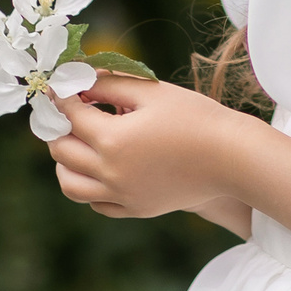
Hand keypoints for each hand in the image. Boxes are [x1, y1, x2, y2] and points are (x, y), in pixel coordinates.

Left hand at [46, 75, 257, 219]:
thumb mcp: (152, 92)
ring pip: (70, 184)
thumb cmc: (196, 117)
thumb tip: (81, 81)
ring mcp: (121, 195)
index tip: (60, 87)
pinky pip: (96, 203)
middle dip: (58, 127)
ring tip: (77, 145)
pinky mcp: (135, 208)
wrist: (232, 157)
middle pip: (62, 151)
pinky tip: (102, 168)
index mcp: (112, 139)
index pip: (70, 115)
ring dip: (65, 162)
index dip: (62, 97)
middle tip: (67, 113)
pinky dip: (89, 186)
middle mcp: (110, 172)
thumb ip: (112, 85)